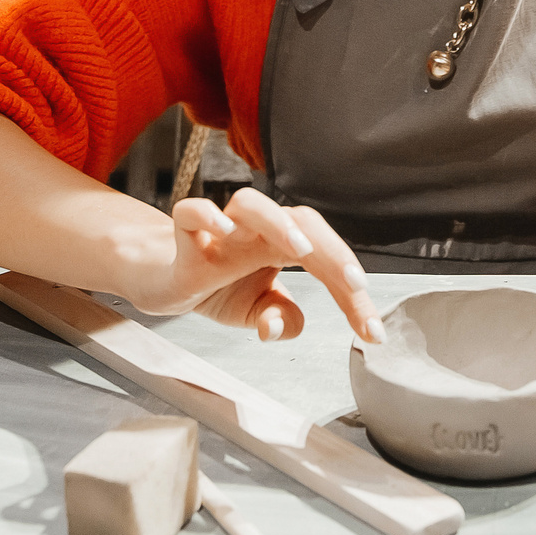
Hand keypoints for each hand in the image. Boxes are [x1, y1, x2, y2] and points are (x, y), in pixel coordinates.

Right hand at [123, 188, 383, 343]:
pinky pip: (191, 212)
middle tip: (355, 283)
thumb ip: (280, 319)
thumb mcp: (256, 310)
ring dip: (279, 222)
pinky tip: (222, 232)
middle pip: (302, 219)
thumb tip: (279, 327)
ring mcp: (221, 228)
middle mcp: (257, 230)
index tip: (371, 331)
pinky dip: (206, 216)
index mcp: (282, 245)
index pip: (326, 258)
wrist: (165, 280)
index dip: (351, 294)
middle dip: (333, 250)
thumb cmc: (216, 284)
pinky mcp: (183, 233)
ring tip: (298, 249)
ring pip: (252, 204)